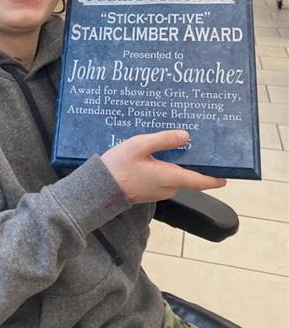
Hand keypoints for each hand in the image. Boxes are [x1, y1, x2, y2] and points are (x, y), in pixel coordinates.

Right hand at [100, 130, 226, 203]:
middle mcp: (168, 188)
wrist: (98, 188)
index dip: (216, 178)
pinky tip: (160, 154)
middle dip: (195, 163)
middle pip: (189, 176)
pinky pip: (165, 178)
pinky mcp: (150, 190)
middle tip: (198, 145)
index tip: (228, 173)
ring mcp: (159, 191)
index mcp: (170, 177)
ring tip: (178, 145)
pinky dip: (167, 167)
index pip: (201, 181)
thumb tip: (185, 136)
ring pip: (176, 177)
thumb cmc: (118, 167)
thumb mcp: (140, 146)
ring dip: (179, 164)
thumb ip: (164, 140)